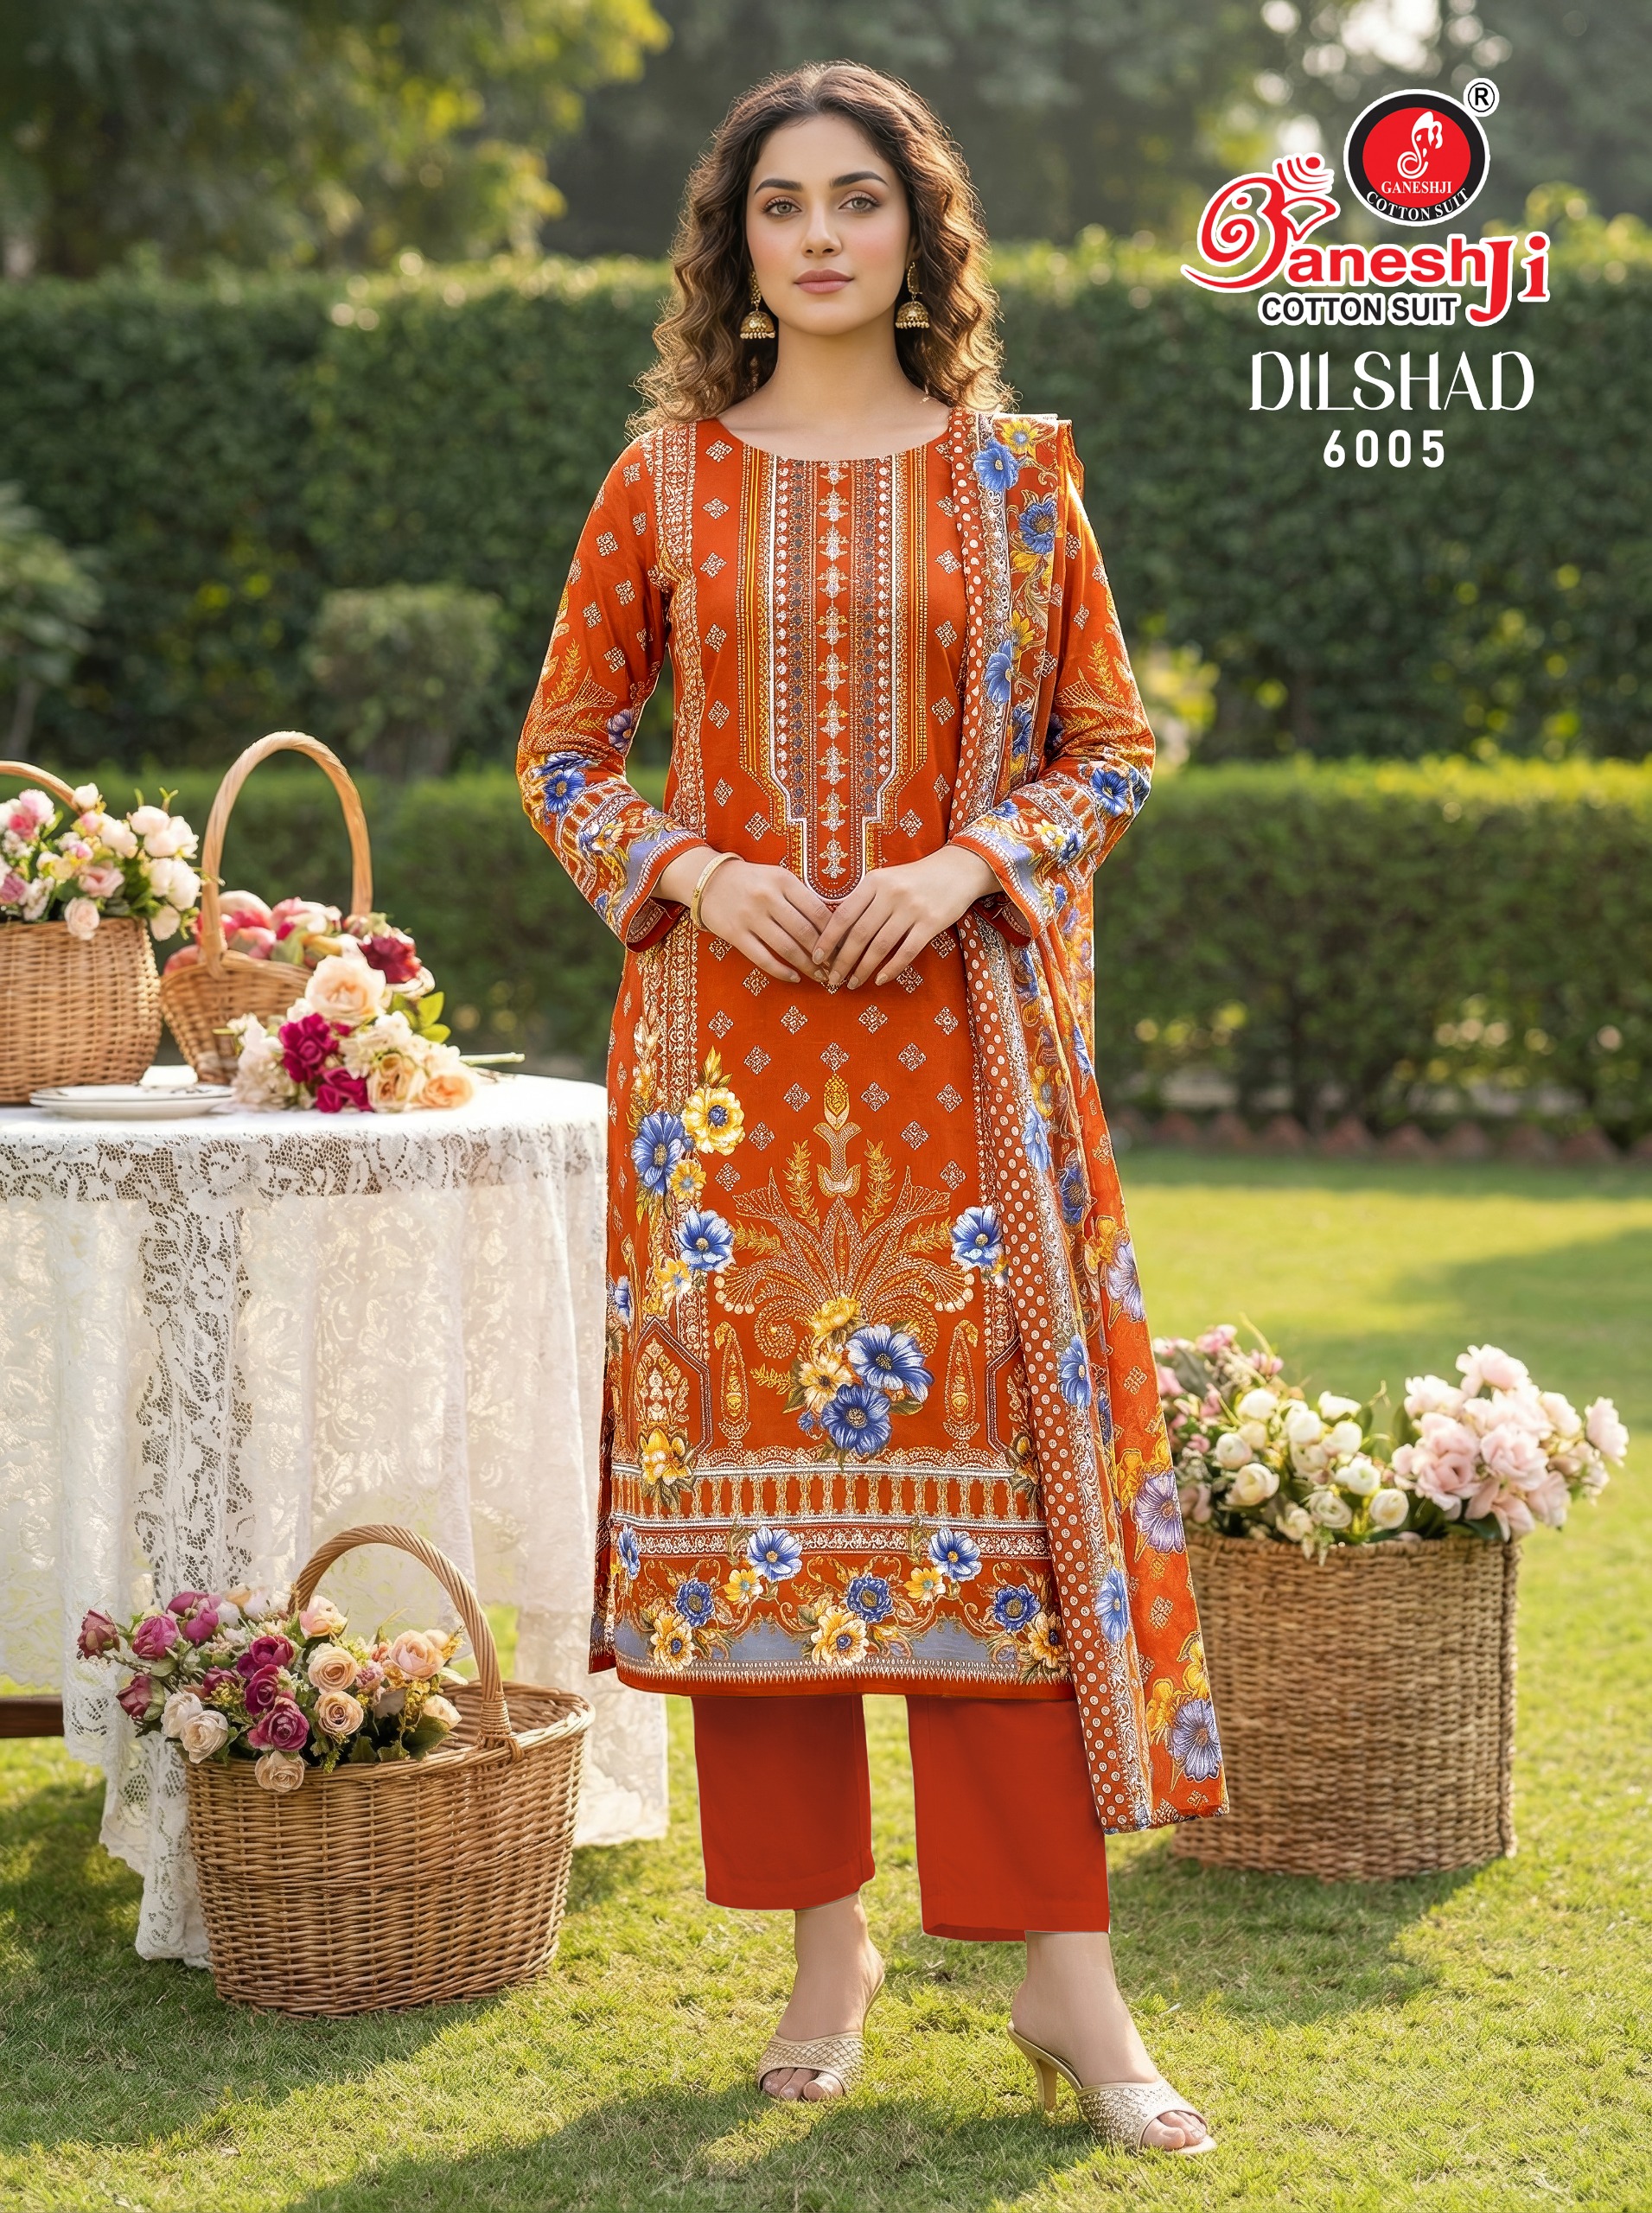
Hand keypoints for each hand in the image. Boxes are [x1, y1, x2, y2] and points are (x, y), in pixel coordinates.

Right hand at [658, 850, 833, 982]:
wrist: (709, 880)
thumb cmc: (753, 881)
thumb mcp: (778, 878)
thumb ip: (801, 897)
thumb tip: (832, 927)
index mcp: (783, 880)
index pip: (817, 911)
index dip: (834, 933)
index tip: (844, 947)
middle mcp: (767, 897)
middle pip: (804, 932)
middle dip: (824, 954)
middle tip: (836, 967)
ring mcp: (750, 917)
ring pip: (787, 948)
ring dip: (807, 966)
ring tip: (820, 976)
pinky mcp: (735, 934)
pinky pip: (763, 958)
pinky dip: (782, 971)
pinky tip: (795, 978)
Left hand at [812, 847, 996, 989]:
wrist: (957, 869)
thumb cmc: (914, 878)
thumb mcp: (885, 879)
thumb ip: (864, 900)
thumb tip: (836, 933)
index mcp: (874, 881)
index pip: (843, 915)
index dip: (827, 939)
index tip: (816, 957)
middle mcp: (891, 894)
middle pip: (859, 934)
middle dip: (842, 961)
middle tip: (833, 978)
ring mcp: (912, 908)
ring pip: (880, 946)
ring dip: (864, 969)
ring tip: (853, 983)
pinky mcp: (931, 923)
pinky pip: (907, 951)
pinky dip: (891, 968)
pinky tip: (880, 979)